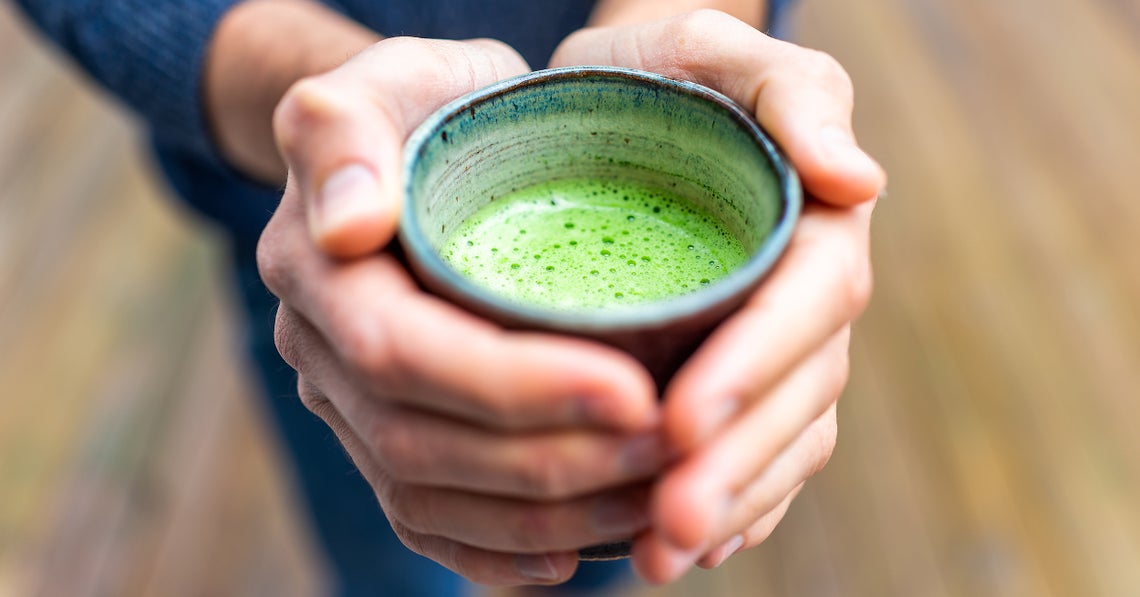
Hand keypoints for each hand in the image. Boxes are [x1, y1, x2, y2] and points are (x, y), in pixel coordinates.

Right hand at [259, 38, 667, 584]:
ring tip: (652, 500)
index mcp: (317, 272)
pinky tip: (576, 552)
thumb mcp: (394, 78)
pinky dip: (501, 551)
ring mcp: (350, 407)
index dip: (516, 387)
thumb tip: (348, 227)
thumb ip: (348, 131)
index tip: (633, 390)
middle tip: (670, 450)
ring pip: (429, 499)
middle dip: (552, 462)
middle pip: (420, 446)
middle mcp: (321, 353)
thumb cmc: (431, 104)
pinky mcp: (386, 439)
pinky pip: (429, 522)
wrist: (427, 144)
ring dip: (546, 516)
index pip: (404, 356)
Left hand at [551, 10, 884, 582]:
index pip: (809, 299)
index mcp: (814, 217)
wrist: (607, 109)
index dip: (756, 364)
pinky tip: (681, 548)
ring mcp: (776, 344)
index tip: (682, 420)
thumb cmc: (657, 72)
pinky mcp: (737, 378)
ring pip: (781, 437)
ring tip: (660, 556)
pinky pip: (759, 455)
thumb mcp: (711, 48)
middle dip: (738, 461)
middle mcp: (806, 292)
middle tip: (669, 523)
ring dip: (730, 503)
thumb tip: (859, 182)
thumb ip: (791, 92)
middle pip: (800, 390)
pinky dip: (733, 505)